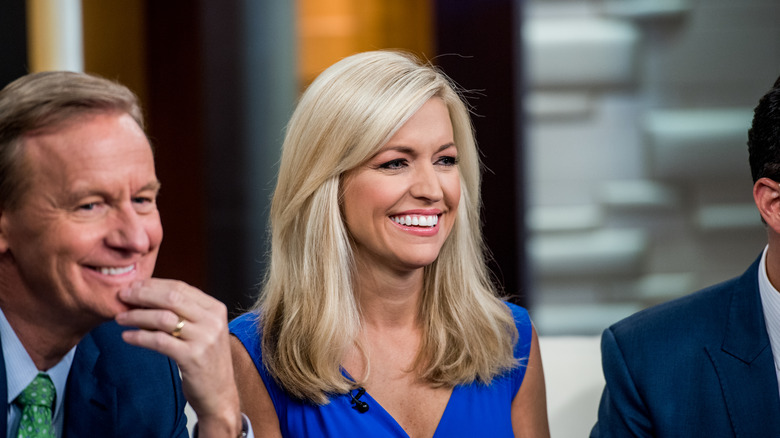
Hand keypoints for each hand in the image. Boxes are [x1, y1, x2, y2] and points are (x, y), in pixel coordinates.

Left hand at [115, 279, 242, 436]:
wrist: (220, 394)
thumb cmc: (207, 361)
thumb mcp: (204, 330)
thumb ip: (185, 312)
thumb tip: (149, 296)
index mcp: (215, 309)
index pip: (180, 287)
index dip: (153, 285)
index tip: (133, 286)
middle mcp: (212, 321)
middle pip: (171, 297)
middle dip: (142, 294)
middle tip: (122, 296)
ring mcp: (204, 339)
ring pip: (163, 318)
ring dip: (137, 315)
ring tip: (120, 317)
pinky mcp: (192, 357)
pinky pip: (159, 341)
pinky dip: (139, 337)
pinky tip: (127, 336)